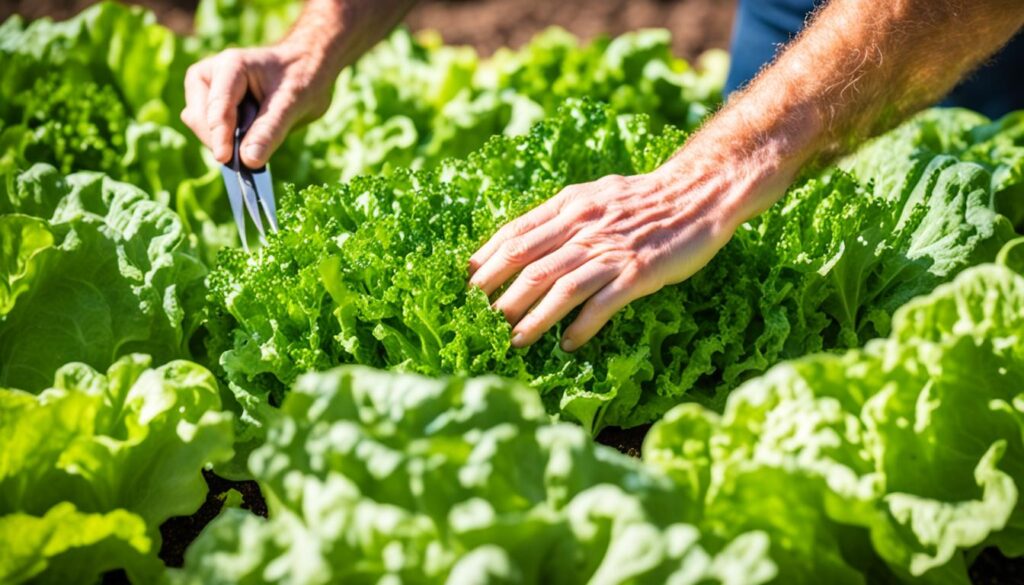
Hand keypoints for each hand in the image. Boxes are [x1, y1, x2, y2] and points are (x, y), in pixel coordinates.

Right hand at [180, 44, 335, 166]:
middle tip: (256, 149)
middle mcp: (210, 74)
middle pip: (200, 118)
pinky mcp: (208, 107)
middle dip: (222, 139)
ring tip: (260, 128)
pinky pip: (210, 133)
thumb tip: (248, 161)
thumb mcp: (293, 103)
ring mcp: (205, 91)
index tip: (224, 158)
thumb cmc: (302, 79)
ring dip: (227, 140)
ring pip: (201, 127)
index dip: (219, 134)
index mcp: (231, 66)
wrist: (305, 69)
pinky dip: (228, 142)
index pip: (218, 105)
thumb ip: (269, 130)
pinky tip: (251, 137)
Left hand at [468, 136, 792, 351]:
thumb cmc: (642, 199)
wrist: (698, 192)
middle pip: (529, 266)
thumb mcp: (593, 196)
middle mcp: (584, 227)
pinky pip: (603, 303)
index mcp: (569, 207)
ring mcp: (612, 250)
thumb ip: (559, 218)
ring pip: (559, 287)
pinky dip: (582, 325)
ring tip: (513, 341)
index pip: (515, 235)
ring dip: (532, 319)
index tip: (464, 286)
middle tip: (478, 323)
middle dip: (498, 297)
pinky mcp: (639, 272)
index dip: (486, 262)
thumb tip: (517, 244)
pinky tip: (568, 344)